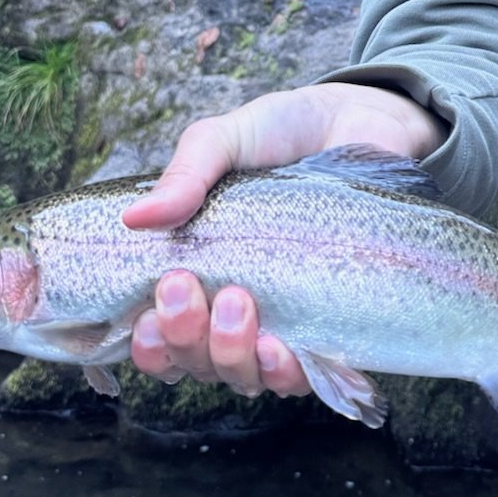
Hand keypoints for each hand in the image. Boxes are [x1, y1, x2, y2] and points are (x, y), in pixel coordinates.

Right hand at [124, 81, 441, 395]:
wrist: (361, 120)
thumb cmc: (283, 135)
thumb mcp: (225, 141)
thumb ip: (185, 175)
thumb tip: (135, 219)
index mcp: (197, 275)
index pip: (159, 339)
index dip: (149, 346)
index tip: (146, 314)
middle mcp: (234, 313)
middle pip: (196, 363)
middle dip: (184, 338)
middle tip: (184, 285)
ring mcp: (284, 323)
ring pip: (244, 376)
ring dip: (231, 354)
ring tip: (237, 300)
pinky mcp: (332, 326)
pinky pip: (304, 376)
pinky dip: (285, 372)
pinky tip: (279, 347)